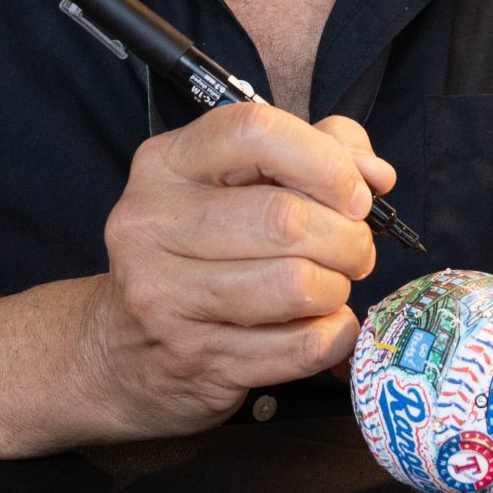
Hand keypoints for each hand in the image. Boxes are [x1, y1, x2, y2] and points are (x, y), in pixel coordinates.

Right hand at [78, 105, 390, 438]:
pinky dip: (334, 335)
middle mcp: (153, 226)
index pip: (255, 132)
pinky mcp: (197, 360)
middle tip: (354, 250)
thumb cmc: (194, 253)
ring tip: (331, 287)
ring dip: (338, 289)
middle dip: (346, 238)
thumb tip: (375, 174)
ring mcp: (167, 298)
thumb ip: (313, 154)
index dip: (325, 160)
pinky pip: (303, 345)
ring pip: (296, 285)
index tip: (355, 194)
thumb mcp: (233, 184)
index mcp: (165, 165)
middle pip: (285, 218)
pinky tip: (320, 326)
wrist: (118, 350)